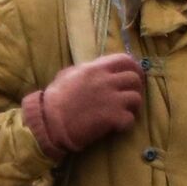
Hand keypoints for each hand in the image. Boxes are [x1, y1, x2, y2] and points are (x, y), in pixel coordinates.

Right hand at [22, 53, 144, 158]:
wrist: (50, 121)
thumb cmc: (54, 98)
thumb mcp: (67, 75)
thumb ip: (84, 70)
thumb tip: (94, 69)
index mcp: (95, 68)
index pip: (124, 60)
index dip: (133, 67)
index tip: (133, 75)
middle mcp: (107, 81)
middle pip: (135, 79)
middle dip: (136, 88)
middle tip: (130, 96)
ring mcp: (112, 100)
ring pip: (136, 98)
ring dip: (132, 106)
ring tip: (124, 111)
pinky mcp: (114, 118)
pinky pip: (130, 119)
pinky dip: (126, 123)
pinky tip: (117, 125)